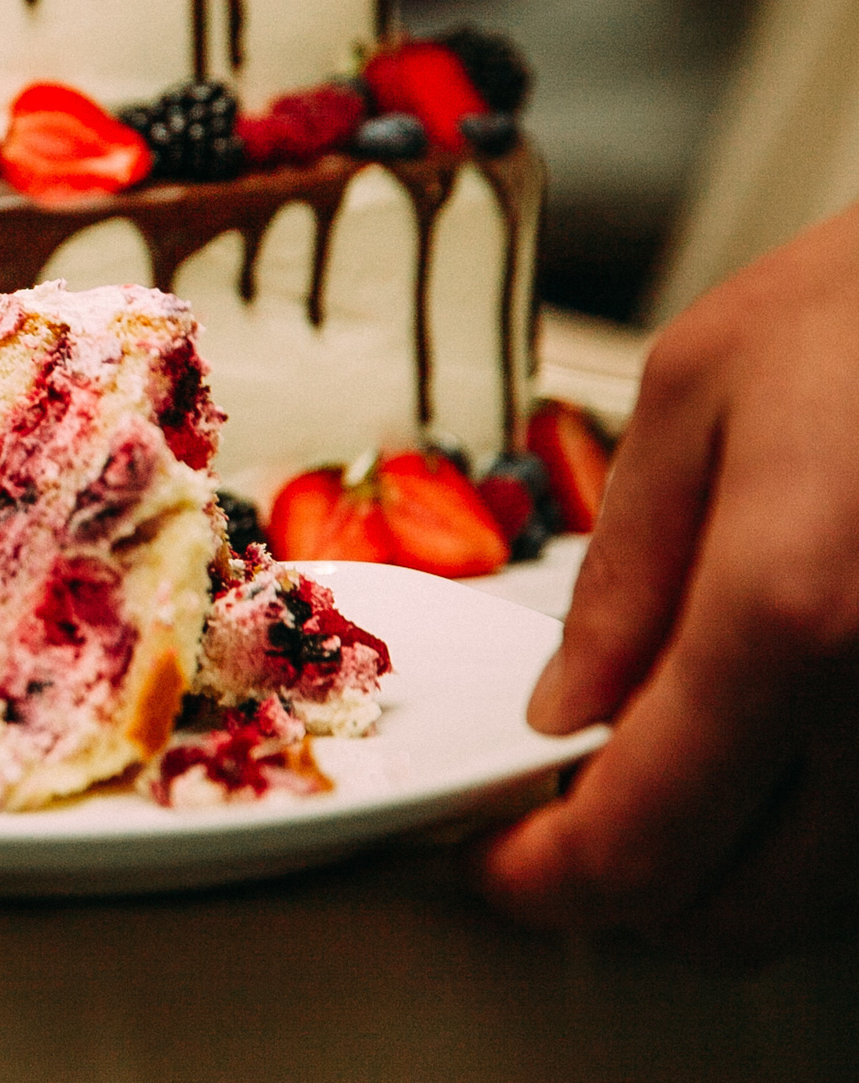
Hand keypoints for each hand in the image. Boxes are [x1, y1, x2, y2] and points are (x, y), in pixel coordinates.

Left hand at [478, 203, 858, 956]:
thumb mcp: (695, 399)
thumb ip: (625, 577)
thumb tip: (569, 713)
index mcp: (793, 615)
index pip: (639, 837)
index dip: (541, 879)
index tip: (487, 860)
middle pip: (737, 911)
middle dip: (622, 896)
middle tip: (548, 825)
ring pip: (822, 898)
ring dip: (720, 874)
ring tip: (644, 776)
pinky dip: (807, 833)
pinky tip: (757, 751)